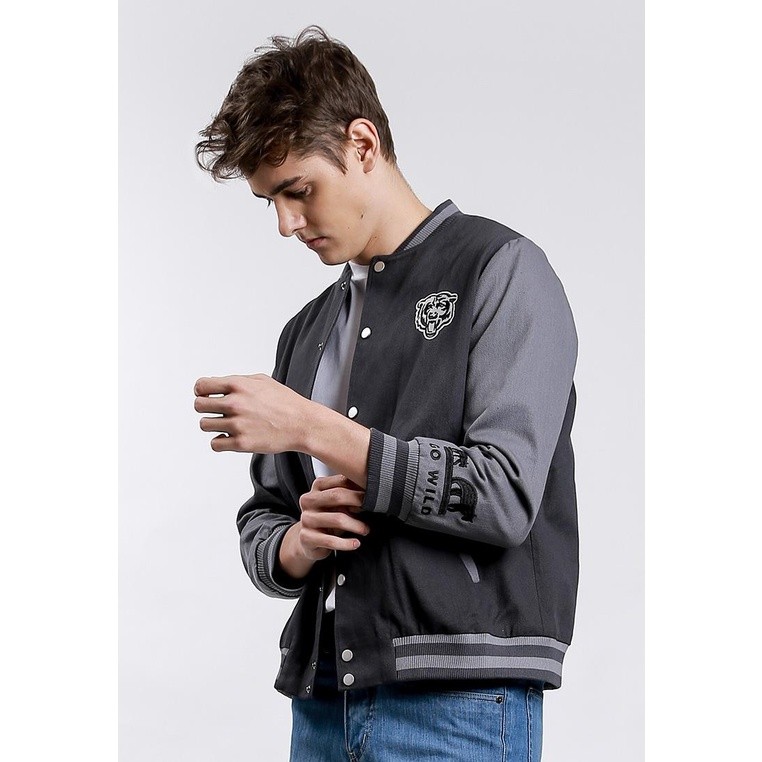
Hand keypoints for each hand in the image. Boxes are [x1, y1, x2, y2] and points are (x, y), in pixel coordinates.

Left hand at [194, 373, 311, 453]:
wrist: (303, 424)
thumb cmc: (286, 402)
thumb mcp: (262, 381)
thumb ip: (238, 381)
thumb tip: (218, 385)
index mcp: (238, 385)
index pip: (201, 386)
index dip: (201, 391)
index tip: (206, 396)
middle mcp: (235, 403)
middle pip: (198, 405)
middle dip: (205, 408)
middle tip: (217, 412)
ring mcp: (237, 424)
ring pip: (204, 425)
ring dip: (213, 425)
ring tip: (227, 425)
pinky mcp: (241, 443)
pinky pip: (215, 444)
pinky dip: (220, 442)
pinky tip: (231, 437)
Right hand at [291, 475, 369, 562]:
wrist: (309, 541)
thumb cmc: (328, 518)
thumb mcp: (339, 505)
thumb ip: (350, 496)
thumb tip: (371, 494)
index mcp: (317, 487)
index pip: (340, 480)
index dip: (359, 486)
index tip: (373, 492)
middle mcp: (309, 500)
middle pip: (337, 495)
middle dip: (358, 501)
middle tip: (373, 508)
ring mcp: (306, 518)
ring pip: (337, 519)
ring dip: (356, 525)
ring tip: (365, 529)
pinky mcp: (306, 537)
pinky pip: (330, 540)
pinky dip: (347, 543)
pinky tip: (356, 543)